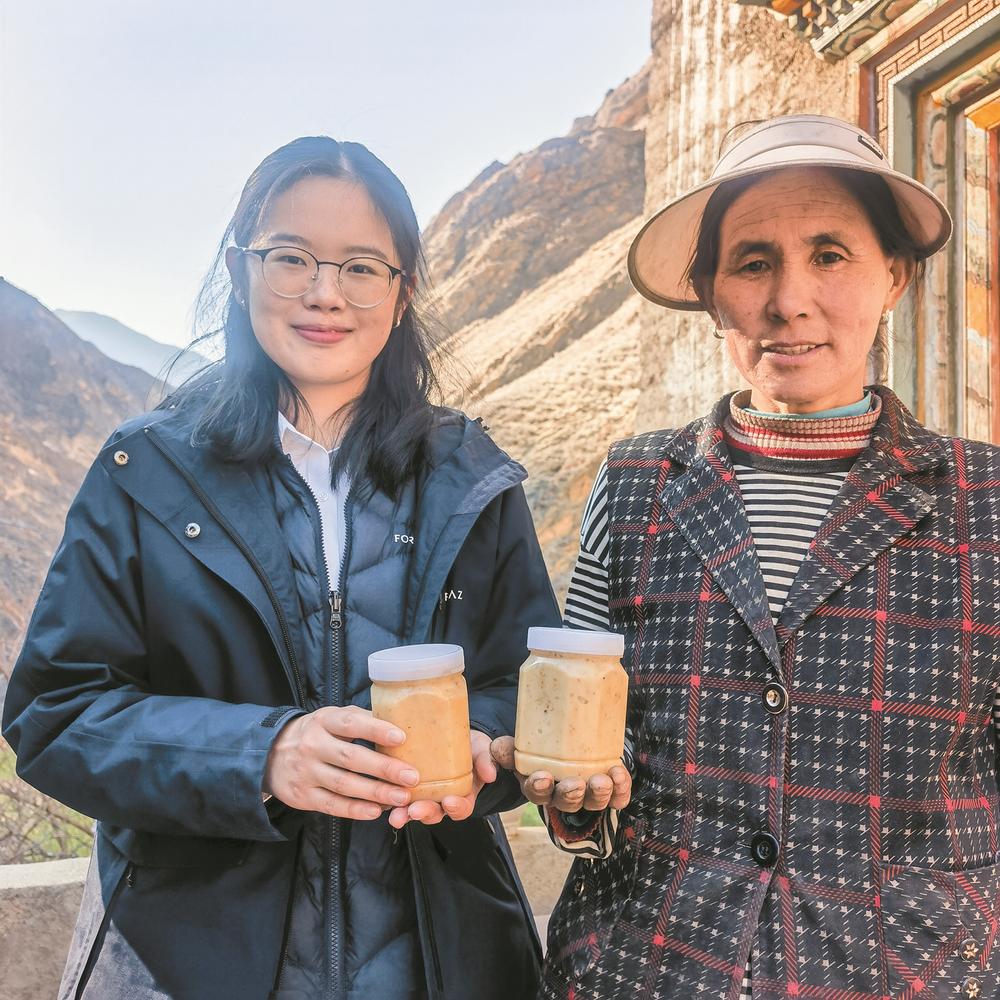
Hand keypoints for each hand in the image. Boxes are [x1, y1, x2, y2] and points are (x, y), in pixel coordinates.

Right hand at [263, 706, 419, 819]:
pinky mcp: (303, 796)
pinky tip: (376, 811)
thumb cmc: (316, 733)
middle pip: (351, 758)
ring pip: (344, 785)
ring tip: (402, 797)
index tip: (401, 737)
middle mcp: (313, 745)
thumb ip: (361, 720)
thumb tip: (399, 722)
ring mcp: (307, 772)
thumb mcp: (332, 718)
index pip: (351, 724)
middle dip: (384, 768)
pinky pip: (333, 805)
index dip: (376, 730)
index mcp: (324, 721)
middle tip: (412, 776)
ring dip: (375, 792)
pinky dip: (356, 810)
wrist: (270, 754)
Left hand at [387, 729, 496, 828]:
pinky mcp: (404, 786)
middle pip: (434, 813)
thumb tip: (490, 774)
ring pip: (413, 810)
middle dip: (424, 813)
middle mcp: (441, 800)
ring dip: (403, 814)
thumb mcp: (481, 749)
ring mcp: (422, 795)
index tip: (450, 802)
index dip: (456, 808)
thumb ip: (485, 760)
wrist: (449, 732)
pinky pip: (395, 798)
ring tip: (394, 815)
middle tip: (414, 811)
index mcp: (462, 794)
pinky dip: (387, 801)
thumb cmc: (468, 745)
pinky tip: (377, 799)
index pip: (461, 808)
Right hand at [489, 735, 630, 813]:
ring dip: (600, 794)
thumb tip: (494, 756)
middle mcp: (561, 794)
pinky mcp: (607, 788)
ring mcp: (586, 793)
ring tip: (605, 778)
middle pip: (567, 803)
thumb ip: (502, 750)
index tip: (543, 776)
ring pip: (593, 802)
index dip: (539, 788)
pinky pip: (616, 796)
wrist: (559, 737)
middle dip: (572, 795)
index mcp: (536, 785)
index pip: (536, 793)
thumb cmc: (532, 743)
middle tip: (577, 783)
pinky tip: (619, 774)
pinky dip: (620, 789)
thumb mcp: (513, 744)